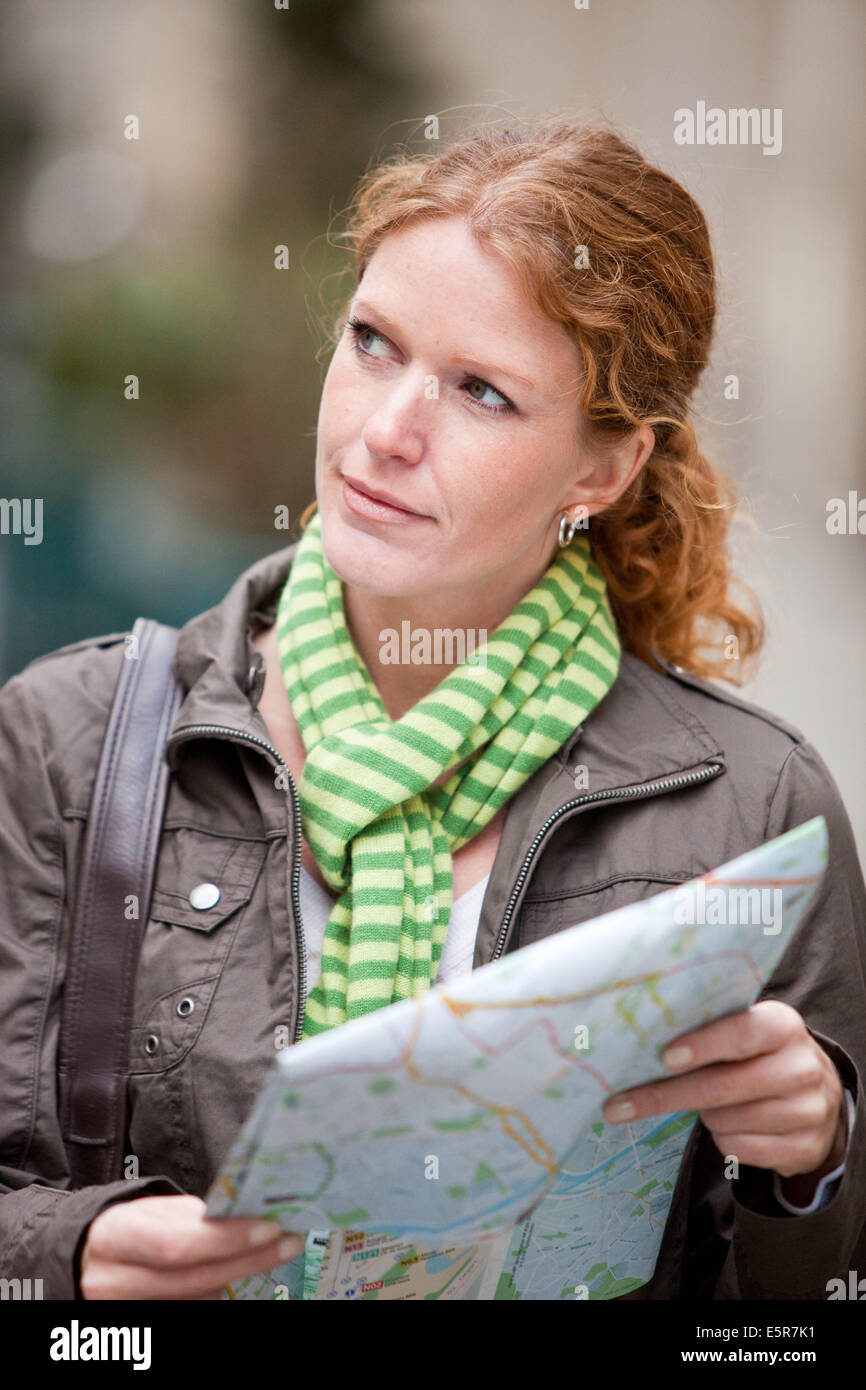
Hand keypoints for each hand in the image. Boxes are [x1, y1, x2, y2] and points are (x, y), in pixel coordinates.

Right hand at [80, 1194, 304, 1298]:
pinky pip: (191, 1312)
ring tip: (267, 1253)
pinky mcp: (140, 1330)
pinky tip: (237, 1276)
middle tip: (288, 1242)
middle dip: (248, 1260)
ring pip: (197, 1301)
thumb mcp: (150, 1210)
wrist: (86, 1259)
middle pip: (194, 1279)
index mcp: (114, 1237)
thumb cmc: (128, 1228)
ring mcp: (124, 1312)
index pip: (178, 1244)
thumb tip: (247, 1215)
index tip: (269, 1227)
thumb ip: (192, 1216)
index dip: (226, 1239)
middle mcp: (113, 1282)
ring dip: (238, 1279)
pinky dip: (218, 1295)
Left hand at [602, 1001, 846, 1197]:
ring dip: (703, 1117)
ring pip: (725, 1121)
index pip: (740, 1033)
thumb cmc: (761, 1056)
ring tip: (709, 1105)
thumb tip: (641, 1041)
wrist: (818, 1096)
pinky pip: (739, 1150)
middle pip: (721, 1087)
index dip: (701, 1046)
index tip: (663, 1058)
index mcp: (783, 1026)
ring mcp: (808, 1111)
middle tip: (618, 1106)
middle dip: (665, 1096)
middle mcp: (802, 1067)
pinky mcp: (805, 1149)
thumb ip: (711, 1031)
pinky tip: (732, 1126)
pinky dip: (723, 1140)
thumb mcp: (747, 1032)